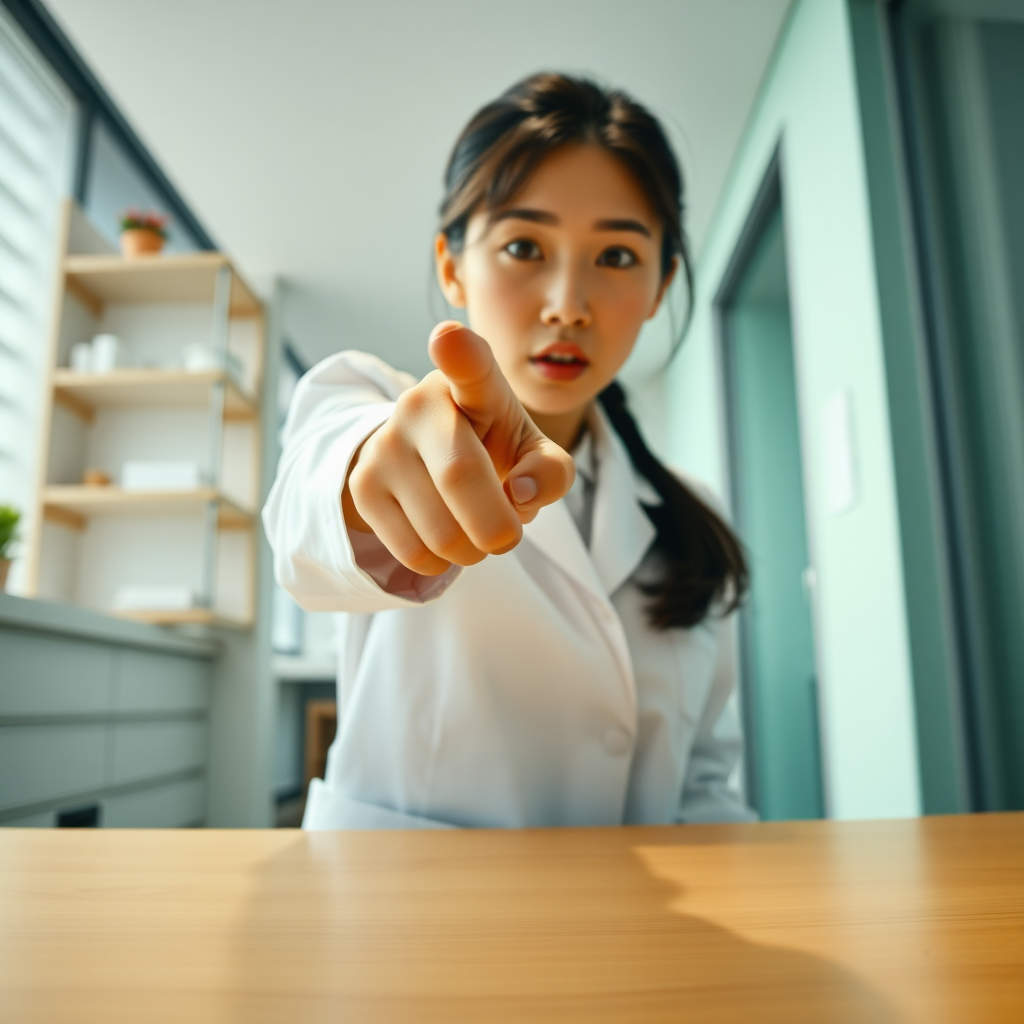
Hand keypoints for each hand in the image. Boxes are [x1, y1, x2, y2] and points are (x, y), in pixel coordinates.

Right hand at [342, 321, 575, 574]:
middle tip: (508, 535)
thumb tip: (520, 495)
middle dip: (498, 528)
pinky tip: (446, 536)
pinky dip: (443, 562)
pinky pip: (414, 552)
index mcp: (472, 383)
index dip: (459, 352)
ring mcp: (383, 445)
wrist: (427, 455)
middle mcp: (419, 405)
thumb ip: (550, 470)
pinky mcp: (362, 486)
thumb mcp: (533, 451)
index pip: (467, 363)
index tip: (448, 339)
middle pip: (460, 477)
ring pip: (440, 531)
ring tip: (475, 529)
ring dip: (473, 552)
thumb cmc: (493, 446)